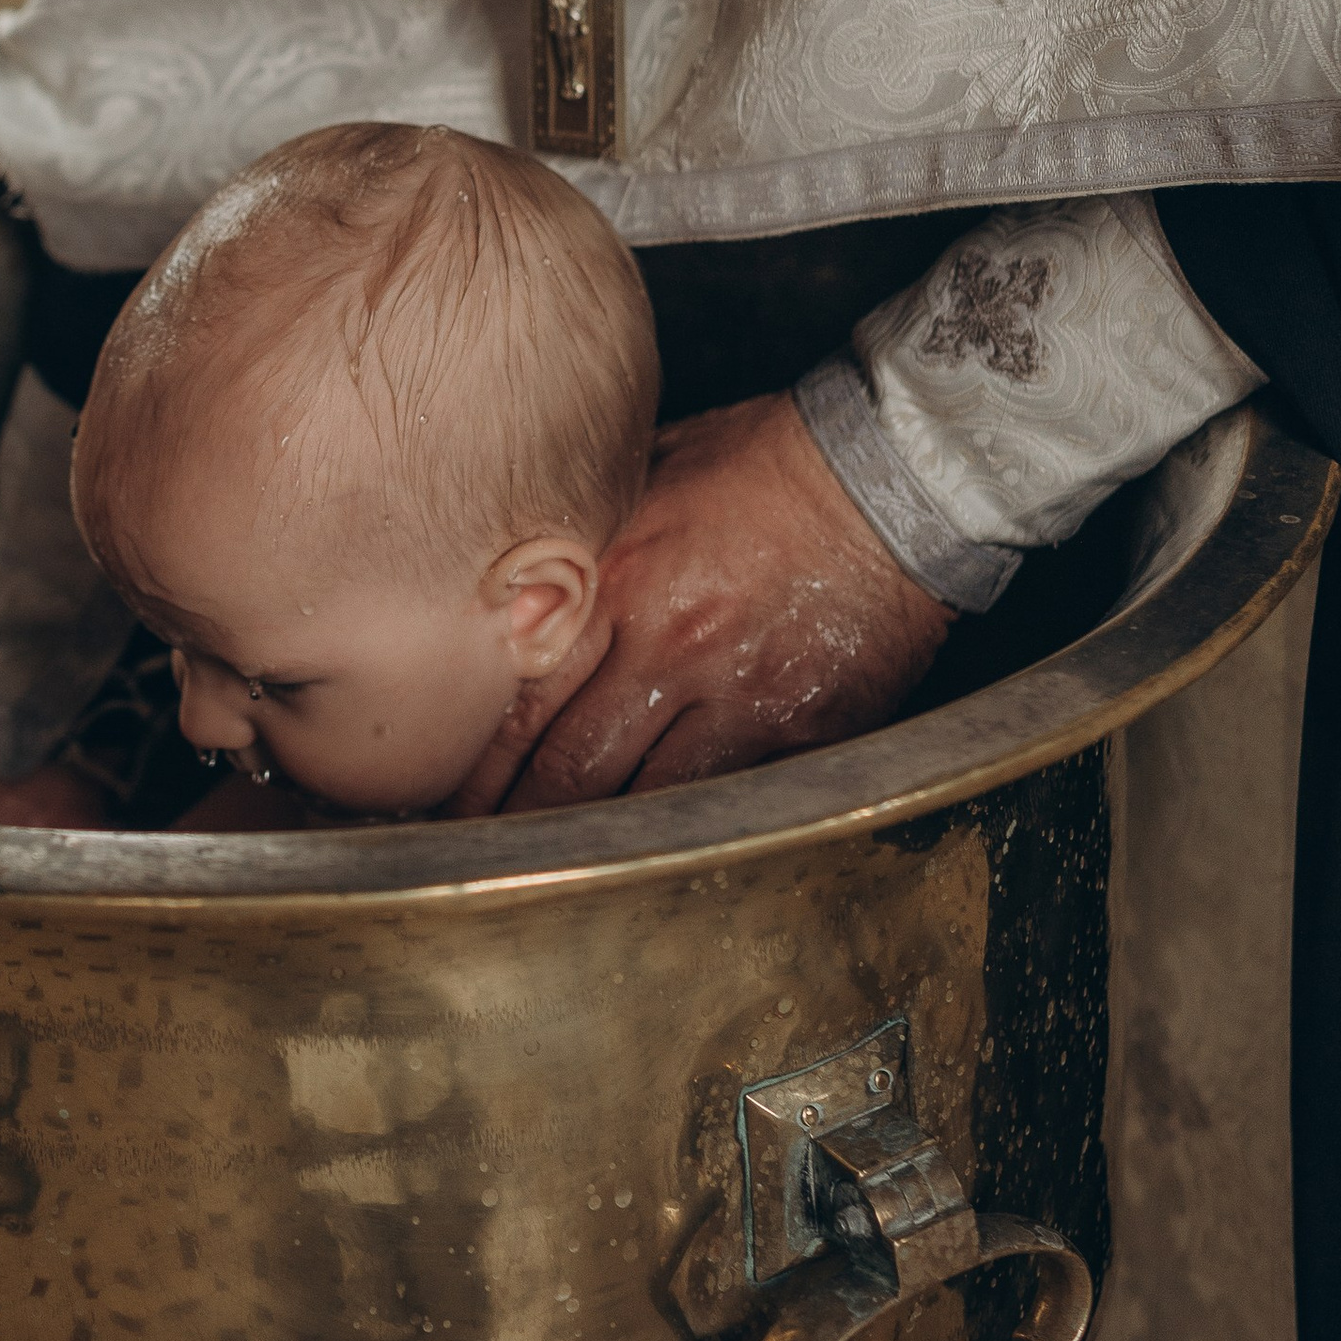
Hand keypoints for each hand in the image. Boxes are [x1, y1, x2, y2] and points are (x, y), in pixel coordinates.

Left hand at [443, 393, 953, 813]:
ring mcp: (737, 697)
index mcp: (619, 581)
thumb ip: (589, 538)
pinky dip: (689, 833)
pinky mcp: (800, 732)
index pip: (521, 701)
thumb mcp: (653, 473)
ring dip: (595, 845)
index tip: (447, 802)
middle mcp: (668, 647)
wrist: (893, 475)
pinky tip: (656, 857)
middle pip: (569, 769)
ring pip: (644, 804)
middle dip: (517, 824)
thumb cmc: (769, 462)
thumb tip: (525, 580)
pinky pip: (730, 803)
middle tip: (481, 859)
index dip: (476, 767)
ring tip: (554, 878)